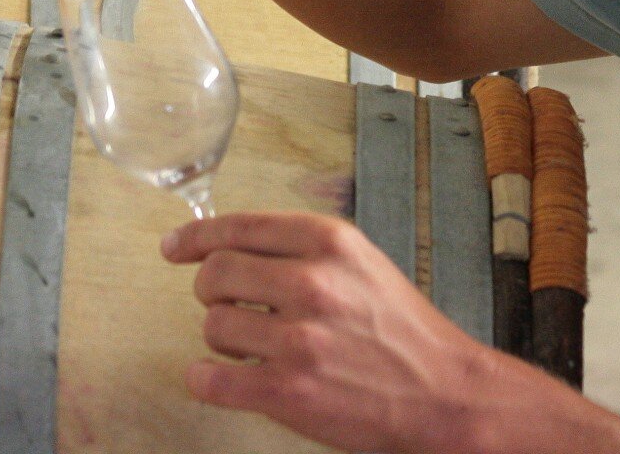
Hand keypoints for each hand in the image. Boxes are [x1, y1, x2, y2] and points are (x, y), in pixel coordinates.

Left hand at [162, 211, 503, 453]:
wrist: (444, 394)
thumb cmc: (403, 331)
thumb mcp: (361, 263)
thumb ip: (303, 249)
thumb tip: (234, 245)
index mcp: (329, 243)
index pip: (239, 226)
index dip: (196, 237)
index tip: (175, 246)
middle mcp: (312, 283)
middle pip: (215, 272)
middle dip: (211, 290)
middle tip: (224, 304)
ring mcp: (299, 339)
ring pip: (212, 325)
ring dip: (220, 338)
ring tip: (249, 347)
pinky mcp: (288, 391)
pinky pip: (210, 380)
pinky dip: (205, 379)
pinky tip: (220, 378)